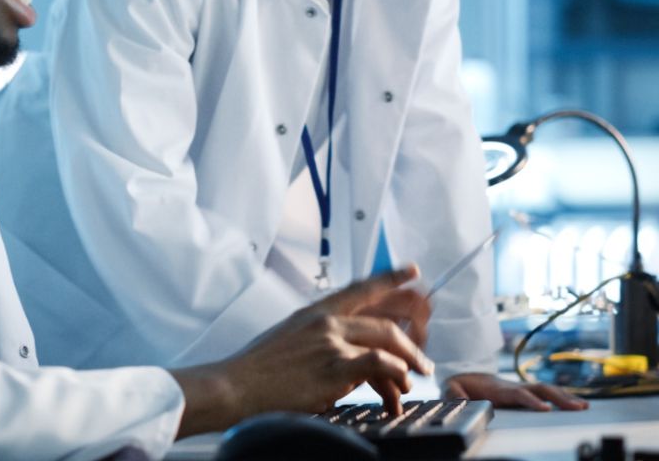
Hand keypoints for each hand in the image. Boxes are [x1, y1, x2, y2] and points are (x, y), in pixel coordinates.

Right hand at [170, 265, 431, 435]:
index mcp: (314, 312)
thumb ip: (317, 340)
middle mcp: (325, 321)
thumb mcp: (287, 339)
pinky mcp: (334, 367)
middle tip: (423, 358)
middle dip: (412, 340)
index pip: (360, 288)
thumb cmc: (256, 370)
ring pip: (387, 341)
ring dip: (408, 363)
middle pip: (384, 321)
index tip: (411, 270)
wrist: (235, 386)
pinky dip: (395, 375)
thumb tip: (342, 355)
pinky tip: (398, 387)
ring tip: (413, 381)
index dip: (390, 278)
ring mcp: (331, 343)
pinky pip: (379, 365)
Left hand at [444, 372, 588, 411]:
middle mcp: (514, 387)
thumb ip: (454, 394)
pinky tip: (577, 404)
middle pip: (541, 389)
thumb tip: (460, 400)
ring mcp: (522, 388)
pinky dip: (563, 398)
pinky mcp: (526, 392)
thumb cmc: (461, 384)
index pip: (519, 395)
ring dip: (566, 397)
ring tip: (583, 407)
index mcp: (499, 389)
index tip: (545, 409)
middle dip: (559, 398)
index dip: (532, 400)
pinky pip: (547, 394)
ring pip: (547, 390)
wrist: (467, 374)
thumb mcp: (451, 388)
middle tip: (577, 407)